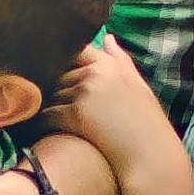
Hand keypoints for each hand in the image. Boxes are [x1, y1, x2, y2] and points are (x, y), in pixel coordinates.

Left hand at [47, 37, 181, 181]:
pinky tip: (43, 133)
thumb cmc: (147, 124)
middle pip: (60, 75)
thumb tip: (108, 38)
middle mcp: (96, 74)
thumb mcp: (139, 87)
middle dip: (54, 90)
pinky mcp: (75, 114)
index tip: (60, 78)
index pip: (77, 52)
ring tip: (44, 120)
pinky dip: (43, 124)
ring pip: (51, 94)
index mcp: (111, 65)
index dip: (65, 65)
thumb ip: (121, 61)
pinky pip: (48, 114)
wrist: (150, 156)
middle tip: (47, 104)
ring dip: (47, 107)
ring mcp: (85, 92)